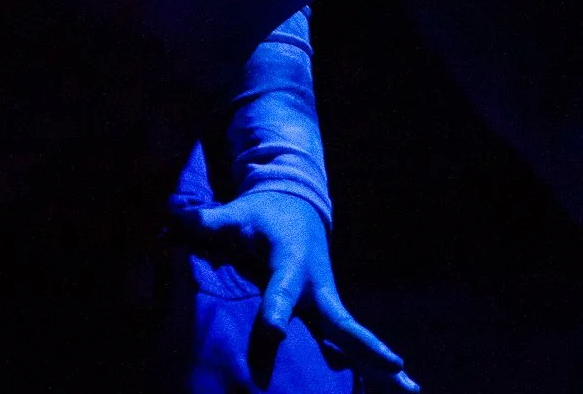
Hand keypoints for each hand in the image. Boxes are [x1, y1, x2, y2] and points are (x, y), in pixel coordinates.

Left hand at [175, 189, 418, 389]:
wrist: (295, 207)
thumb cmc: (258, 216)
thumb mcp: (231, 215)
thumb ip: (202, 222)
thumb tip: (169, 214)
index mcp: (289, 262)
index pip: (281, 293)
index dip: (275, 316)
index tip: (276, 336)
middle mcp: (315, 286)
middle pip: (339, 321)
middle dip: (362, 344)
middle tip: (392, 363)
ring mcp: (327, 302)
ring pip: (355, 338)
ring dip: (381, 362)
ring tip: (412, 391)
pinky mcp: (330, 314)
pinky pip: (353, 344)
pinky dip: (376, 365)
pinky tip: (404, 389)